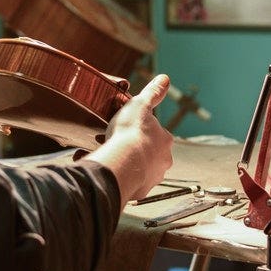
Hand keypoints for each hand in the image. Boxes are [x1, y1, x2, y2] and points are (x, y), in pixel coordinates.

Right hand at [86, 74, 173, 207]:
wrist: (123, 162)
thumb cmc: (132, 133)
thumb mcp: (140, 104)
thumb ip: (152, 93)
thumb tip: (165, 79)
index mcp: (165, 140)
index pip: (156, 133)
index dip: (141, 130)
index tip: (127, 128)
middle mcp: (163, 161)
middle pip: (148, 153)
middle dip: (134, 148)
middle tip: (116, 142)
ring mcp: (152, 177)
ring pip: (138, 169)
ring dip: (125, 163)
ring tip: (107, 156)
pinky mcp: (139, 191)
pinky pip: (127, 184)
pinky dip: (118, 177)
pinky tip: (105, 170)